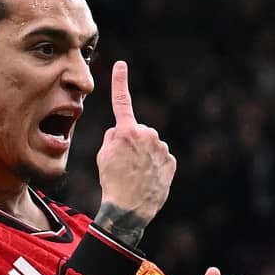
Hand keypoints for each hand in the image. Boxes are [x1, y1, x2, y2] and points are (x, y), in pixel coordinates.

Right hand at [94, 61, 174, 244]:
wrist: (129, 209)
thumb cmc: (112, 181)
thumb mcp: (103, 156)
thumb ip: (113, 137)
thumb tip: (121, 132)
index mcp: (127, 131)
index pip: (121, 101)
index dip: (120, 81)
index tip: (120, 65)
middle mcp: (147, 135)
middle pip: (137, 132)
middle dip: (132, 143)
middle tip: (124, 164)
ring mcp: (161, 148)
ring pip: (150, 146)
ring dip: (144, 156)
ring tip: (135, 175)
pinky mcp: (171, 161)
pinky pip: (160, 158)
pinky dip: (154, 166)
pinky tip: (147, 179)